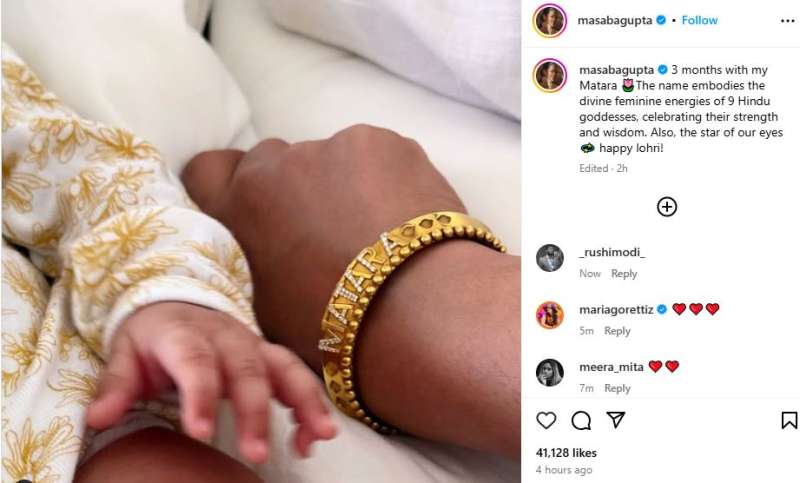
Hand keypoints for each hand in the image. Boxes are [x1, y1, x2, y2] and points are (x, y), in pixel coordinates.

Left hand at [86, 302, 336, 462]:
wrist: (178, 300)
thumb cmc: (151, 335)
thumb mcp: (125, 352)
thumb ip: (115, 385)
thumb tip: (97, 420)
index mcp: (185, 334)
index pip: (196, 362)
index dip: (201, 395)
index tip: (201, 433)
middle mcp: (227, 337)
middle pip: (246, 371)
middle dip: (255, 412)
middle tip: (257, 454)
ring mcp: (253, 345)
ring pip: (285, 369)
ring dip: (305, 402)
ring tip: (320, 436)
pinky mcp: (270, 357)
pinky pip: (297, 376)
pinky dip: (311, 404)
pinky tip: (315, 436)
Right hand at [180, 125, 465, 364]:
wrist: (419, 313)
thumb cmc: (336, 330)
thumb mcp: (264, 308)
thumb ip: (251, 259)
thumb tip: (264, 246)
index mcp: (238, 208)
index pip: (208, 170)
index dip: (230, 186)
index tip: (258, 209)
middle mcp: (276, 164)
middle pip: (275, 163)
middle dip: (294, 189)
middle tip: (328, 231)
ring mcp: (333, 146)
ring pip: (332, 159)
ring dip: (345, 185)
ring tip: (379, 233)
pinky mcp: (383, 141)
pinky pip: (377, 156)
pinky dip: (388, 181)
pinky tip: (405, 221)